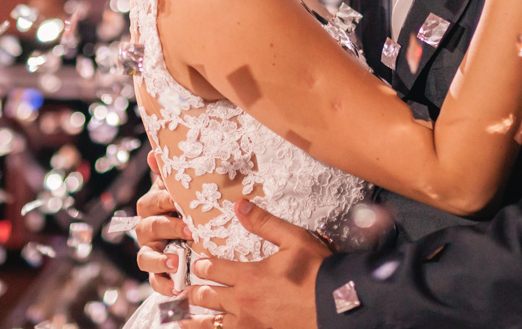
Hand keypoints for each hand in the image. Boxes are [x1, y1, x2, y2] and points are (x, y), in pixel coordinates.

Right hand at [135, 155, 190, 296]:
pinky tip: (177, 288)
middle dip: (168, 228)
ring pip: (144, 257)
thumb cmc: (192, 208)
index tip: (179, 201)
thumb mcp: (185, 191)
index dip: (163, 201)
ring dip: (159, 260)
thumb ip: (171, 174)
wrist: (203, 237)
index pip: (151, 202)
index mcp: (153, 207)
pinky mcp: (158, 275)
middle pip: (147, 228)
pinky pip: (154, 282)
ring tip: (176, 262)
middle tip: (190, 229)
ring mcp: (151, 253)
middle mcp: (148, 230)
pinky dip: (164, 286)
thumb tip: (154, 153)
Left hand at [183, 200, 326, 328]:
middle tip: (188, 290)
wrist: (338, 306)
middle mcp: (243, 303)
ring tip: (183, 320)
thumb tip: (240, 205)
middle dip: (196, 291)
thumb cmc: (318, 271)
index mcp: (249, 276)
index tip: (197, 263)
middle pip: (207, 297)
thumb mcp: (294, 239)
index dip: (202, 264)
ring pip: (212, 325)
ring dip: (196, 320)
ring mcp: (250, 325)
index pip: (213, 268)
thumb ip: (264, 223)